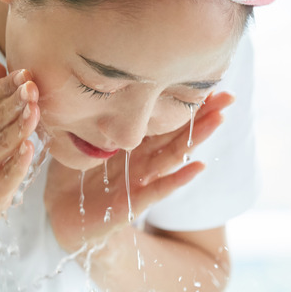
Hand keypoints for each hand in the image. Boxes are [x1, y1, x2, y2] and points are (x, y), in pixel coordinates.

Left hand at [44, 92, 234, 252]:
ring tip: (220, 119)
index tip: (208, 80)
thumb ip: (90, 114)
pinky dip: (179, 178)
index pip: (163, 119)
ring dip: (197, 138)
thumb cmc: (71, 173)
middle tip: (229, 96)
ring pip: (174, 156)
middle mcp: (142, 159)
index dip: (184, 102)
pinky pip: (158, 189)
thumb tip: (90, 77)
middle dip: (203, 115)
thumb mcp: (78, 137)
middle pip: (177, 133)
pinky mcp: (132, 202)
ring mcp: (141, 180)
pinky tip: (198, 165)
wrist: (62, 214)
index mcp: (132, 142)